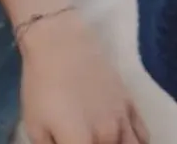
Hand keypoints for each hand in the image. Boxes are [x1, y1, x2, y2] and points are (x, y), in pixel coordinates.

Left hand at [18, 11, 148, 143]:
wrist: (58, 42)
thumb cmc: (40, 82)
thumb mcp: (33, 122)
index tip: (69, 141)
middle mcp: (107, 139)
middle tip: (82, 136)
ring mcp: (122, 121)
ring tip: (102, 138)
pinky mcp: (130, 103)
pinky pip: (143, 135)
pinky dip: (135, 140)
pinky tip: (122, 137)